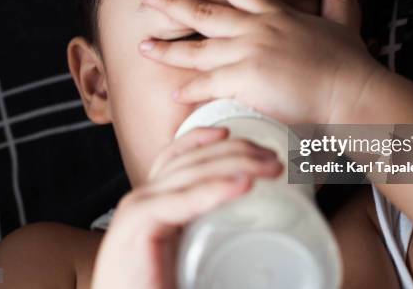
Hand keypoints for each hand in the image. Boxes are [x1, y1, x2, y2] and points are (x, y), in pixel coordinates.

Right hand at [90, 127, 281, 288]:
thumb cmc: (154, 288)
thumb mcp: (186, 253)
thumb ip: (208, 237)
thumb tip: (252, 242)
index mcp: (154, 202)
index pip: (179, 157)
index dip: (209, 141)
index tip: (243, 138)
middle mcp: (144, 198)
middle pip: (192, 160)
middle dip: (236, 151)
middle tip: (274, 158)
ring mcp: (139, 208)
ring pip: (191, 173)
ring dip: (236, 164)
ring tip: (270, 168)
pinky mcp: (137, 226)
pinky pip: (180, 201)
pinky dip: (213, 190)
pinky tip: (242, 185)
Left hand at [138, 0, 384, 123]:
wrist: (351, 93)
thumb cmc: (349, 65)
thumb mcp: (344, 24)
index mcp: (277, 14)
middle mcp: (258, 29)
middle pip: (206, 13)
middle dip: (172, 2)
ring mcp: (249, 53)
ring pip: (198, 50)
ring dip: (168, 49)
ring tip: (144, 46)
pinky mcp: (246, 79)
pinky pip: (209, 84)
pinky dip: (191, 91)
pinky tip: (175, 94)